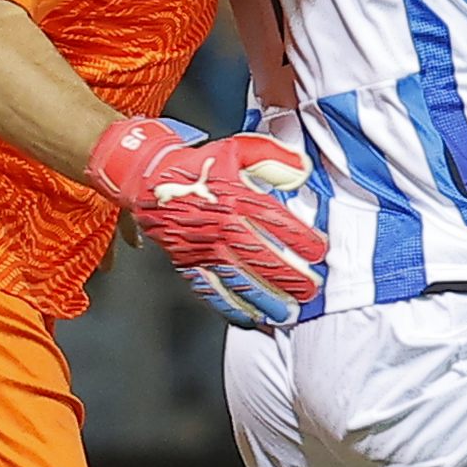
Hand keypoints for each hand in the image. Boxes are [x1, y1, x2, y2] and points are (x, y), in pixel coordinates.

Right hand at [85, 117, 327, 329]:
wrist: (147, 177)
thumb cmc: (196, 165)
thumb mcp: (237, 149)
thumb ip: (272, 157)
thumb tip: (302, 169)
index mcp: (233, 197)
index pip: (274, 221)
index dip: (299, 237)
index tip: (319, 250)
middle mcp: (219, 226)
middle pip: (258, 256)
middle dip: (287, 277)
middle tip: (310, 291)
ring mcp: (202, 248)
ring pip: (236, 279)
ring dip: (263, 298)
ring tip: (286, 312)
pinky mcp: (188, 262)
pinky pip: (210, 288)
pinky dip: (230, 306)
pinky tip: (248, 317)